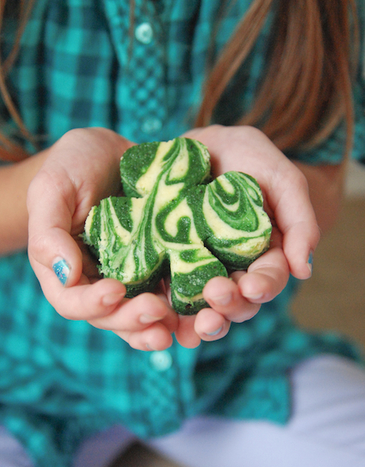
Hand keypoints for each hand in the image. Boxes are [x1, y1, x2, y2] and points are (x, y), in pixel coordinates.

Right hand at [27, 127, 177, 350]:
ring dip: (159, 326)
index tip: (114, 289)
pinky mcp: (160, 264)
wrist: (109, 152)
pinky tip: (200, 309)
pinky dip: (183, 306)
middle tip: (156, 311)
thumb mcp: (52, 189)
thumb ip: (48, 233)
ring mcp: (131, 276)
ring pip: (142, 314)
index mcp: (66, 270)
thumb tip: (65, 276)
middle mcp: (98, 280)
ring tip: (178, 327)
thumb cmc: (72, 165)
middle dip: (133, 320)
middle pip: (111, 316)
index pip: (72, 302)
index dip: (92, 304)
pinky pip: (171, 292)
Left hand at [173, 124, 318, 347]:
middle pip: (238, 301)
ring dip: (203, 321)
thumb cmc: (246, 157)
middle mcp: (232, 268)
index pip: (268, 279)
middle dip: (231, 305)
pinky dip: (167, 313)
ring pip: (204, 307)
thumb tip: (304, 269)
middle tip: (217, 295)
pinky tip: (162, 320)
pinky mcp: (167, 265)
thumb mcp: (280, 179)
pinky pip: (168, 295)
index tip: (253, 286)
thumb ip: (299, 219)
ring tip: (194, 323)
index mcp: (262, 253)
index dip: (263, 287)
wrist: (198, 143)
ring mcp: (199, 269)